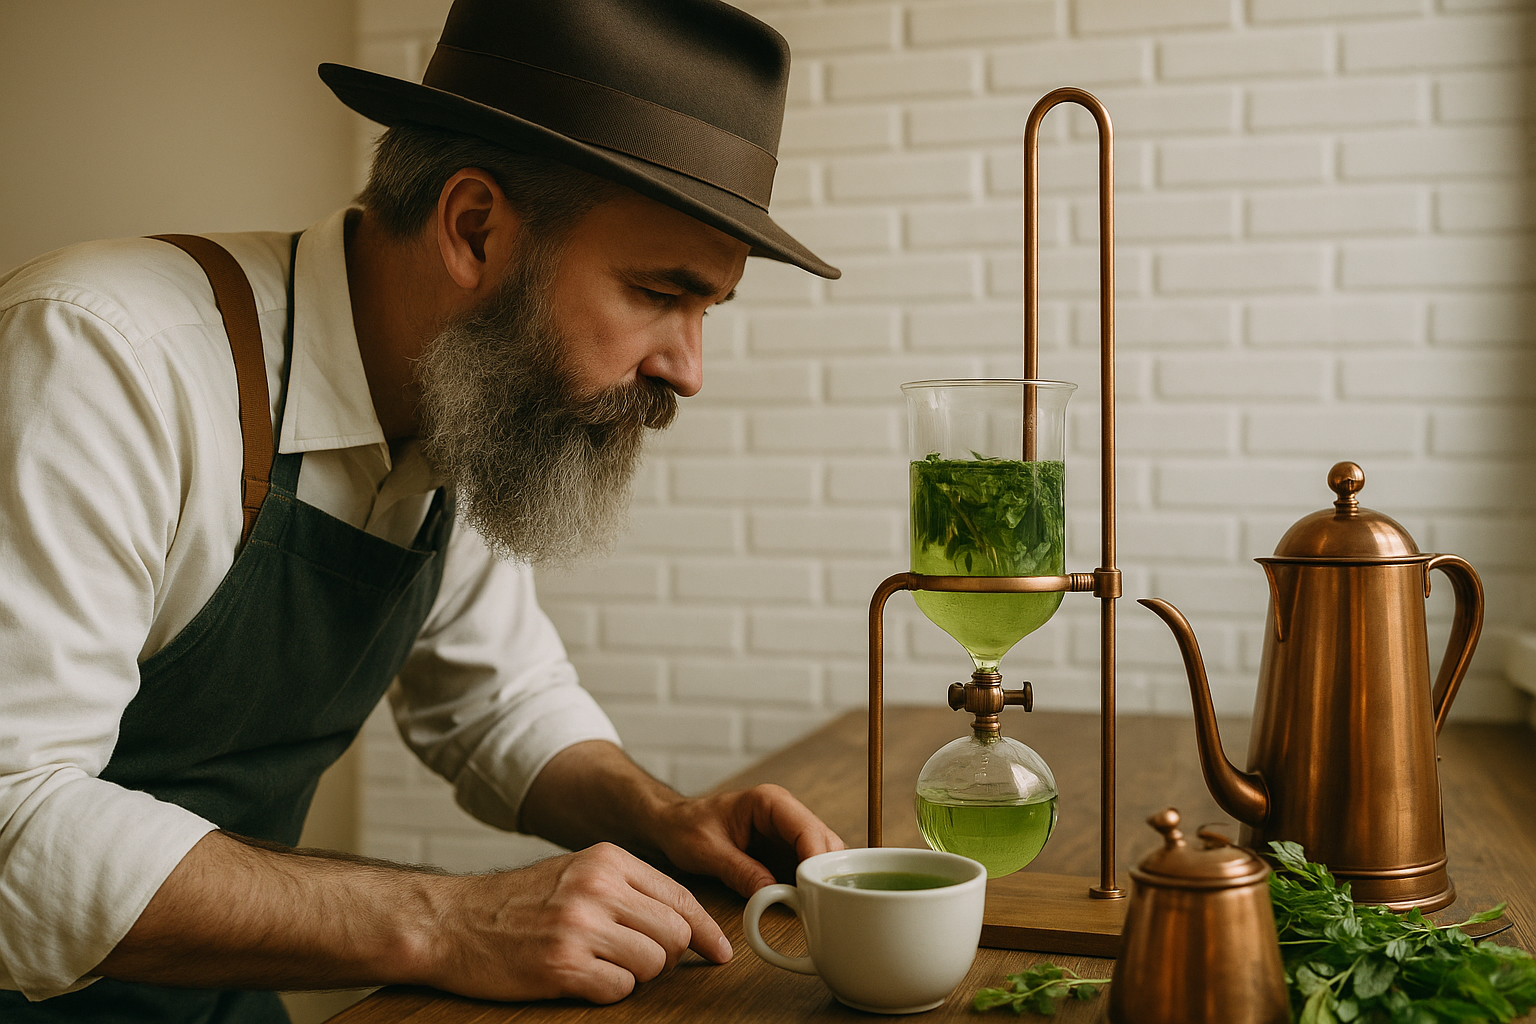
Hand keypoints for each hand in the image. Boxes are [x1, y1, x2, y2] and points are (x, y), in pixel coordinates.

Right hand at [430, 842, 730, 1003]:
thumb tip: (685, 922)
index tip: (720, 951)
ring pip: (653, 964)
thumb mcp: (575, 872)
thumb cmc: (517, 901)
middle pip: (674, 933)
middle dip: (668, 957)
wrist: (451, 921)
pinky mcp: (562, 966)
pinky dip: (609, 991)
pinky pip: (619, 990)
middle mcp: (597, 887)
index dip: (706, 930)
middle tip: (641, 961)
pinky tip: (583, 978)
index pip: (679, 896)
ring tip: (604, 966)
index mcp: (606, 859)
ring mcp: (580, 926)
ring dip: (636, 975)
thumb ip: (627, 888)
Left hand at [648, 784, 845, 896]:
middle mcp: (786, 814)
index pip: (808, 829)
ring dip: (820, 882)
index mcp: (770, 802)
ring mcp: (788, 834)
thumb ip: (740, 871)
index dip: (816, 860)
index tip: (815, 890)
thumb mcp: (708, 852)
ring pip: (822, 858)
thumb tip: (773, 895)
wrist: (673, 825)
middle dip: (826, 874)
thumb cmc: (686, 827)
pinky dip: (809, 887)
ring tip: (813, 908)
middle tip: (819, 904)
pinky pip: (807, 870)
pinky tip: (804, 906)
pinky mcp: (784, 853)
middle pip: (825, 844)